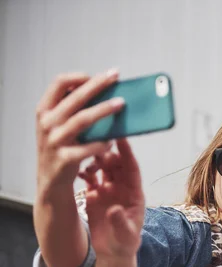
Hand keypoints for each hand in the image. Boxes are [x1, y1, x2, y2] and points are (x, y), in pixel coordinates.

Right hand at [35, 69, 123, 199]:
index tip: (99, 75)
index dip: (79, 76)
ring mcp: (55, 141)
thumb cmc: (62, 148)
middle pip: (75, 98)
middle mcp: (47, 123)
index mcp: (45, 110)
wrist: (51, 180)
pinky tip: (113, 140)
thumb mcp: (60, 125)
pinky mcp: (65, 159)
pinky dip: (102, 143)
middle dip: (97, 85)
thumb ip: (73, 109)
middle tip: (115, 77)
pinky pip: (88, 147)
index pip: (59, 83)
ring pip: (82, 120)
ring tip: (121, 104)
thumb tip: (104, 92)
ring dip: (104, 109)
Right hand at [79, 139, 144, 258]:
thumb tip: (114, 209)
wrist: (113, 252)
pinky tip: (78, 171)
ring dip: (96, 162)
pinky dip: (85, 172)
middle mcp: (122, 188)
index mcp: (134, 193)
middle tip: (97, 148)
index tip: (121, 138)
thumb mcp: (125, 234)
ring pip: (103, 168)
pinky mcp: (95, 195)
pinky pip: (90, 179)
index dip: (127, 153)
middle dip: (108, 154)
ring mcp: (108, 190)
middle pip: (117, 164)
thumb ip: (121, 221)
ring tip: (88, 164)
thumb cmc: (125, 243)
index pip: (132, 168)